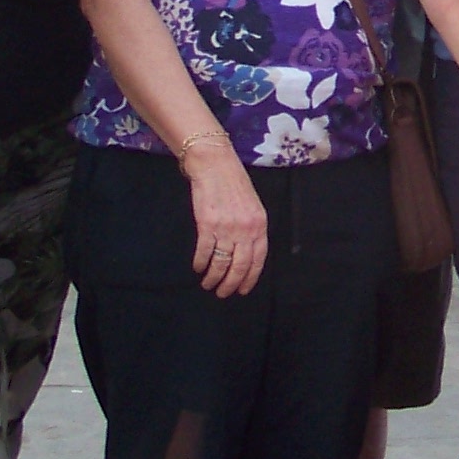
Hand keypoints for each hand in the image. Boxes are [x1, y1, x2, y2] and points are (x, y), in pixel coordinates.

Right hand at [186, 149, 268, 293]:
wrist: (215, 166)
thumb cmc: (233, 184)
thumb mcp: (252, 206)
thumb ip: (252, 229)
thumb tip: (246, 253)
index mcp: (259, 225)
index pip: (258, 260)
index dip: (250, 278)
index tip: (243, 290)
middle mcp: (245, 229)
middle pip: (240, 266)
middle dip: (231, 284)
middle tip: (223, 293)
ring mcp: (226, 228)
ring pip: (221, 263)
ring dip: (213, 278)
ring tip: (208, 284)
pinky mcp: (207, 225)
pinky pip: (204, 252)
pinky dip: (200, 263)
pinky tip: (198, 267)